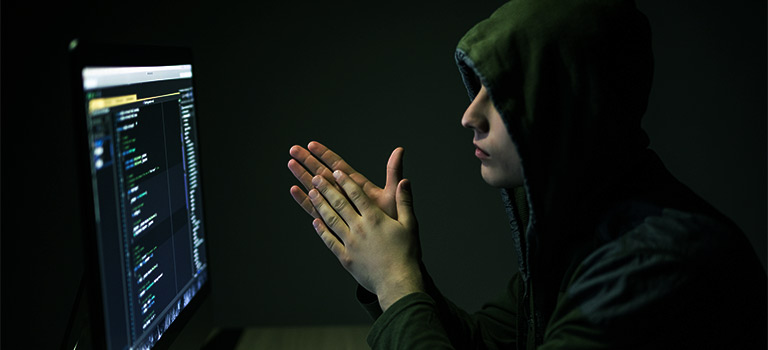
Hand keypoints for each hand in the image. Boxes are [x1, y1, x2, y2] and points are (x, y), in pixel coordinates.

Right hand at [288, 141, 402, 218]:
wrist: (389, 246)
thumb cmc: (392, 220)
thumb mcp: (392, 193)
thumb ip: (393, 171)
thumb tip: (400, 150)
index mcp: (357, 185)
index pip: (338, 165)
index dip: (324, 154)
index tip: (311, 144)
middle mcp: (345, 194)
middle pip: (323, 174)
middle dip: (308, 161)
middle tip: (293, 149)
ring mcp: (338, 208)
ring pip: (316, 189)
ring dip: (303, 177)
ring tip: (290, 164)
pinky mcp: (333, 222)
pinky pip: (316, 209)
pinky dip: (305, 200)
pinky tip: (295, 190)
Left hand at [308, 170, 422, 310]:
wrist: (398, 282)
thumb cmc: (407, 254)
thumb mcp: (410, 225)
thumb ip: (405, 202)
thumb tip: (404, 181)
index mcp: (375, 218)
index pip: (357, 194)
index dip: (345, 181)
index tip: (335, 171)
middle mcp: (360, 228)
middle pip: (340, 204)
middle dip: (327, 188)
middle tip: (315, 176)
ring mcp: (350, 243)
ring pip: (331, 220)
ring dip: (320, 205)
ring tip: (311, 193)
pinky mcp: (346, 258)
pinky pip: (330, 241)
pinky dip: (321, 231)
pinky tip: (315, 222)